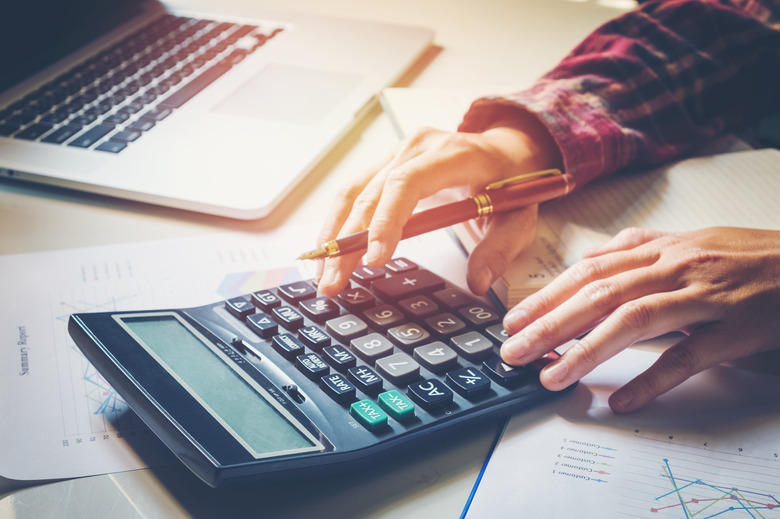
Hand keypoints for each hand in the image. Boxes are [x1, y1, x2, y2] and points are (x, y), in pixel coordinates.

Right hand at [314, 110, 561, 296]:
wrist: (505, 150)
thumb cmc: (510, 183)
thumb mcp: (519, 216)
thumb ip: (500, 249)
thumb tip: (476, 282)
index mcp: (453, 154)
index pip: (408, 183)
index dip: (386, 221)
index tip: (374, 259)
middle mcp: (418, 147)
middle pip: (371, 193)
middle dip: (348, 242)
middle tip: (334, 282)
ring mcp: (398, 152)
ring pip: (352, 192)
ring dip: (334, 234)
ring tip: (323, 274)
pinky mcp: (386, 163)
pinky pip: (354, 191)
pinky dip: (338, 223)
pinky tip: (329, 251)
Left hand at [501, 226, 779, 412]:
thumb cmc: (747, 258)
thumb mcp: (688, 244)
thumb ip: (638, 252)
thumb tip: (589, 261)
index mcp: (660, 250)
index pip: (588, 272)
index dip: (547, 296)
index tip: (513, 321)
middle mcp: (675, 267)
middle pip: (599, 294)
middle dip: (549, 324)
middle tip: (513, 352)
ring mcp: (705, 296)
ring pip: (633, 320)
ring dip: (586, 350)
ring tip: (552, 377)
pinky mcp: (736, 327)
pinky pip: (688, 356)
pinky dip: (652, 379)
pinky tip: (623, 400)